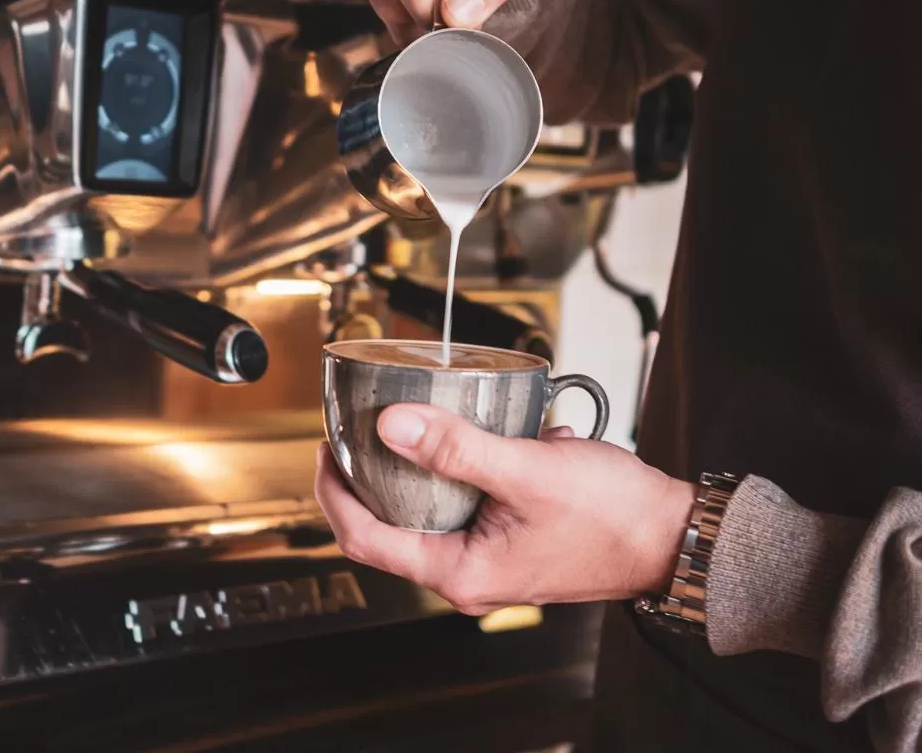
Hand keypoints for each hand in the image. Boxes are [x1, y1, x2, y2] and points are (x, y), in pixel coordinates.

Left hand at [314, 404, 693, 613]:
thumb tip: (390, 425)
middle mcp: (467, 576)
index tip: (326, 448)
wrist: (675, 536)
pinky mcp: (506, 543)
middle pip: (385, 528)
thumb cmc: (615, 515)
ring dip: (414, 470)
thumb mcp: (527, 470)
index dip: (333, 492)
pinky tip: (479, 436)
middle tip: (355, 430)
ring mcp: (487, 562)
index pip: (363, 539)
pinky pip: (460, 507)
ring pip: (423, 514)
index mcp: (460, 572)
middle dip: (365, 478)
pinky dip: (457, 471)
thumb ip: (456, 447)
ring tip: (408, 423)